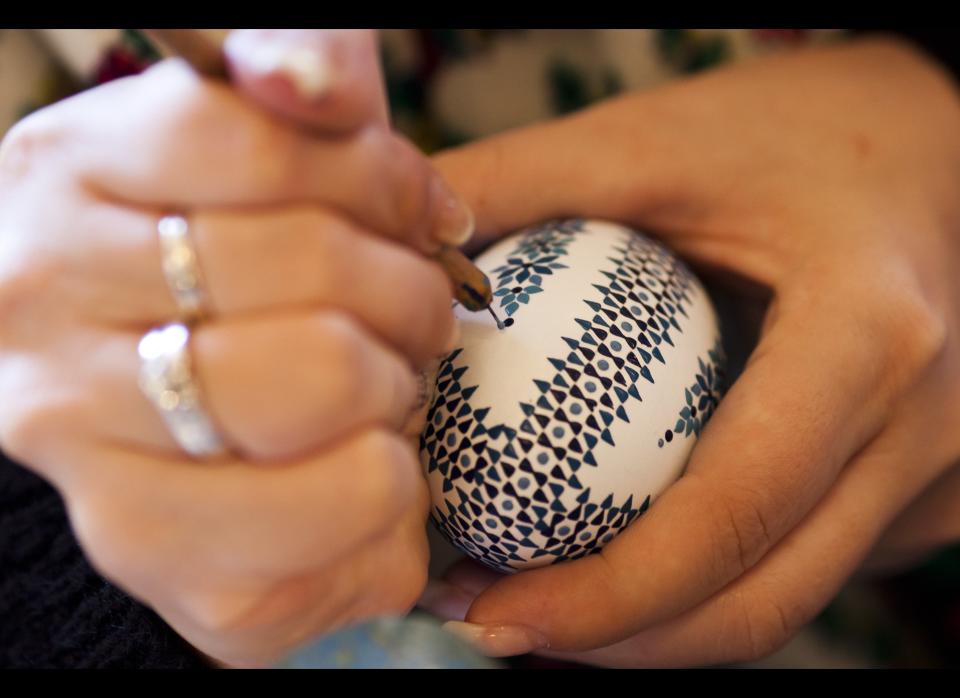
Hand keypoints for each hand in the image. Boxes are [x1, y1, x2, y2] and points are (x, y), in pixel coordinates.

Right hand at [0, 29, 468, 666]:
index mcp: (67, 173)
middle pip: (311, 271)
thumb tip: (318, 85)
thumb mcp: (257, 148)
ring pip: (328, 386)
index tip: (412, 216)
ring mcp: (79, 441)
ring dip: (399, 388)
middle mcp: (40, 306)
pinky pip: (352, 505)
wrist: (164, 421)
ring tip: (379, 391)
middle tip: (408, 318)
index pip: (265, 139)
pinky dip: (395, 485)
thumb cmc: (232, 278)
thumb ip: (298, 68)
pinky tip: (361, 465)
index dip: (380, 178)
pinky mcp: (153, 550)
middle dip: (407, 294)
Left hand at [418, 37, 959, 665]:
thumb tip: (406, 248)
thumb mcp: (658, 140)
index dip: (605, 598)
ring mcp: (940, 470)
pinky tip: (627, 538)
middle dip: (616, 639)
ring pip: (785, 597)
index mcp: (869, 336)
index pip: (733, 512)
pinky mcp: (924, 485)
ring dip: (657, 623)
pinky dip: (710, 578)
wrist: (929, 136)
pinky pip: (804, 560)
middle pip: (764, 597)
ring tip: (537, 590)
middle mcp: (926, 426)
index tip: (493, 612)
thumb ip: (523, 180)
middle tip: (490, 614)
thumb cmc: (794, 132)